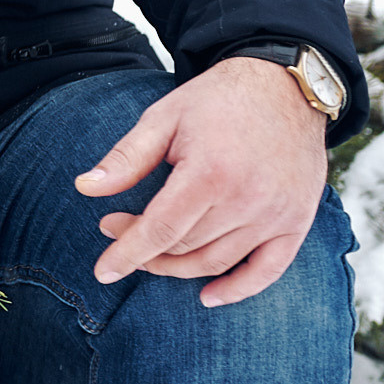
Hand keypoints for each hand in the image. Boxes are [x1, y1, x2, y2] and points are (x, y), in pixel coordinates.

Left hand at [77, 56, 329, 306]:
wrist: (285, 86)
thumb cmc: (217, 99)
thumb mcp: (163, 117)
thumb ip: (126, 158)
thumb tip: (85, 188)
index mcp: (210, 173)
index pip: (159, 230)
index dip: (127, 254)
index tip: (102, 271)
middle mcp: (248, 200)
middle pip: (183, 247)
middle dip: (143, 248)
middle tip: (117, 227)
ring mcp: (277, 215)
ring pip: (215, 262)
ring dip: (177, 266)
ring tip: (150, 250)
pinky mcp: (298, 221)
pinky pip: (268, 271)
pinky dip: (238, 289)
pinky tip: (208, 296)